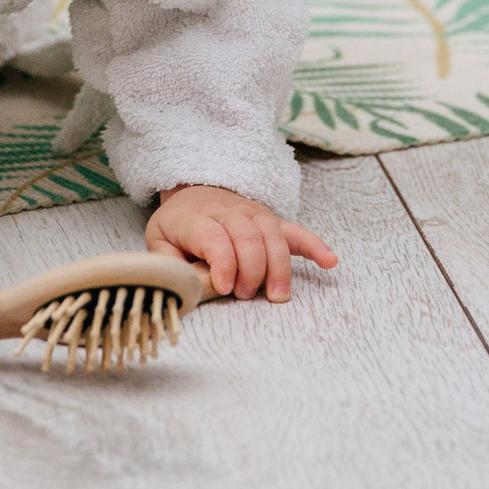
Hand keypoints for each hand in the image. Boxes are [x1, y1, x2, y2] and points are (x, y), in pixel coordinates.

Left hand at [146, 185, 337, 302]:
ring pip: (274, 237)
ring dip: (279, 268)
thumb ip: (167, 263)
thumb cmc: (178, 225)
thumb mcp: (159, 239)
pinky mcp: (272, 221)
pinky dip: (314, 246)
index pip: (216, 239)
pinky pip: (297, 231)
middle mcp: (231, 213)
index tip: (225, 288)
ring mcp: (255, 215)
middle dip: (251, 271)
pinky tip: (329, 262)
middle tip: (244, 295)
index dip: (223, 264)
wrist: (195, 191)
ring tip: (278, 297)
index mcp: (199, 219)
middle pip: (249, 238)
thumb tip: (179, 287)